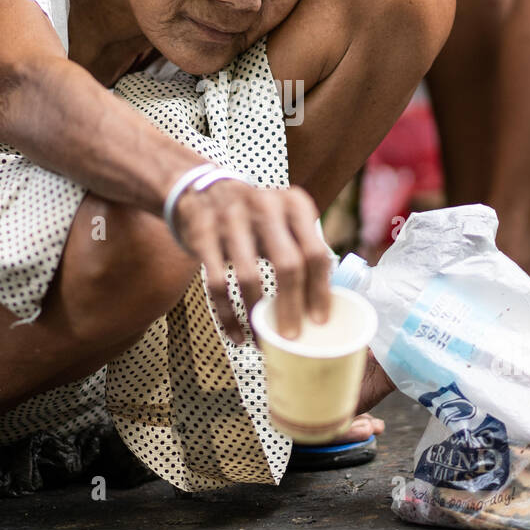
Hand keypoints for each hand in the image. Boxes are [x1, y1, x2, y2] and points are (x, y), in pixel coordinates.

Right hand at [173, 180, 332, 343]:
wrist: (203, 190)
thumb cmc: (256, 217)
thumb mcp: (285, 218)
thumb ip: (305, 248)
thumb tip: (326, 302)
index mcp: (294, 204)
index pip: (315, 252)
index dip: (319, 291)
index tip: (319, 320)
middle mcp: (265, 206)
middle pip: (288, 265)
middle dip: (291, 308)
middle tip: (292, 336)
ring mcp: (231, 219)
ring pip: (249, 277)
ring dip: (257, 314)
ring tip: (263, 339)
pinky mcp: (203, 235)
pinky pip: (217, 284)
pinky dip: (228, 315)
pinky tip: (237, 334)